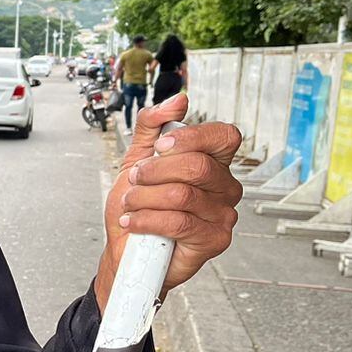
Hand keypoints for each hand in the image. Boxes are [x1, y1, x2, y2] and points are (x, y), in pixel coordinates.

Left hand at [95, 92, 241, 309]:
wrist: (125, 250)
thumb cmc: (137, 206)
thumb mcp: (137, 158)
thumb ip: (152, 126)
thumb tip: (179, 100)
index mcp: (213, 163)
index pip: (224, 136)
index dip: (192, 137)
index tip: (160, 148)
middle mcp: (225, 187)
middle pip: (197, 166)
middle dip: (154, 172)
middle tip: (135, 180)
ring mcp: (223, 214)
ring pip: (182, 195)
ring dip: (144, 198)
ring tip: (130, 205)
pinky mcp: (215, 240)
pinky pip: (179, 222)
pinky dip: (146, 220)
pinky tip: (133, 223)